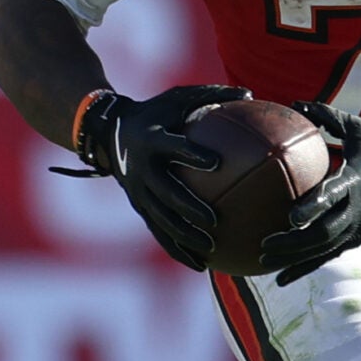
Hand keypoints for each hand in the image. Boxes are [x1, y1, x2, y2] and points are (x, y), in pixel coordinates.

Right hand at [87, 83, 249, 269]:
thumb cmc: (156, 112)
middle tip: (215, 220)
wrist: (109, 132)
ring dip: (184, 236)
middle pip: (166, 192)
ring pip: (161, 219)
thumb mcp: (177, 98)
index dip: (192, 154)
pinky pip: (159, 232)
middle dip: (189, 208)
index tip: (216, 163)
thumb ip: (211, 96)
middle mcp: (142, 168)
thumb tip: (251, 94)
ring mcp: (138, 192)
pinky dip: (178, 250)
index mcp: (151, 138)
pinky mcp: (139, 207)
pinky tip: (202, 265)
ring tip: (211, 249)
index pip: (172, 147)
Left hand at [260, 104, 360, 284]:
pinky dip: (302, 269)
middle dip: (295, 242)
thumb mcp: (360, 130)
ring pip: (322, 250)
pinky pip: (325, 257)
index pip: (334, 196)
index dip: (314, 206)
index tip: (292, 216)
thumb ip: (329, 117)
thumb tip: (296, 103)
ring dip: (293, 258)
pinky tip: (279, 279)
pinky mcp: (354, 241)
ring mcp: (357, 230)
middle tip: (265, 243)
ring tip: (263, 261)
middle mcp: (357, 211)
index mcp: (356, 182)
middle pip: (324, 233)